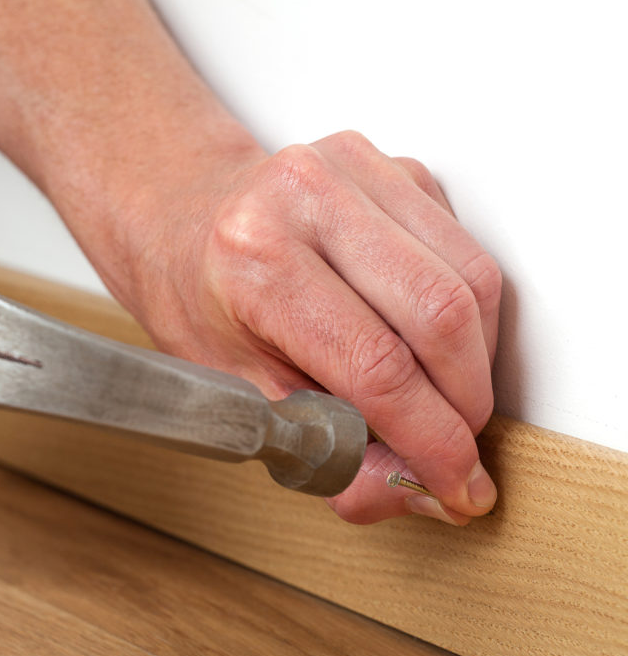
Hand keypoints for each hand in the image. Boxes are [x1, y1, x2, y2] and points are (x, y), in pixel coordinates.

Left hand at [113, 131, 499, 523]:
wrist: (181, 220)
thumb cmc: (198, 302)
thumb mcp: (238, 392)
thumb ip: (328, 452)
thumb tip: (419, 493)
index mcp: (254, 261)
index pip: (376, 365)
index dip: (432, 440)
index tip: (459, 484)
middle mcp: (305, 198)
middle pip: (440, 316)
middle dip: (466, 403)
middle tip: (457, 447)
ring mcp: (352, 168)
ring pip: (471, 279)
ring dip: (475, 360)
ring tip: (443, 397)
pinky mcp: (390, 162)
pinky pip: (465, 247)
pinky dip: (465, 312)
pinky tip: (427, 338)